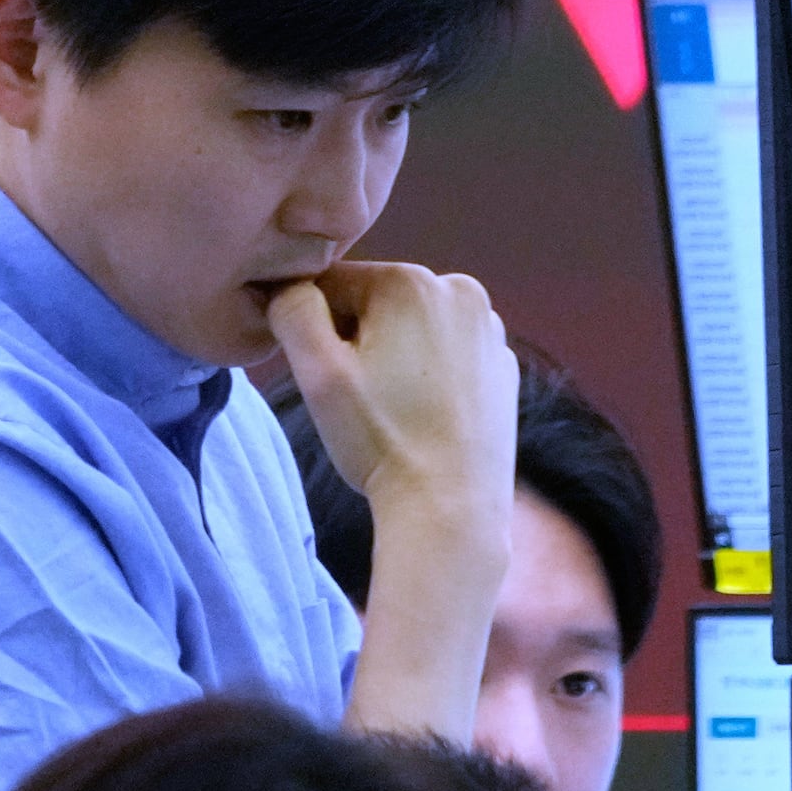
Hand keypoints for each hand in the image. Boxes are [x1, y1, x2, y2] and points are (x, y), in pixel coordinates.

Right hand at [270, 261, 517, 534]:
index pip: (332, 285)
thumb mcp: (317, 371)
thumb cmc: (381, 441)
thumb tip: (290, 286)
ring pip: (410, 330)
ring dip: (391, 358)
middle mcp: (461, 291)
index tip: (326, 376)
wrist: (450, 508)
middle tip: (360, 399)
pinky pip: (445, 356)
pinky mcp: (502, 368)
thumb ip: (292, 309)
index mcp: (412, 281)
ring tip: (392, 411)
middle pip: (375, 303)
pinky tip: (422, 418)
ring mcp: (489, 331)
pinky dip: (427, 377)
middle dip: (356, 342)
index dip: (314, 330)